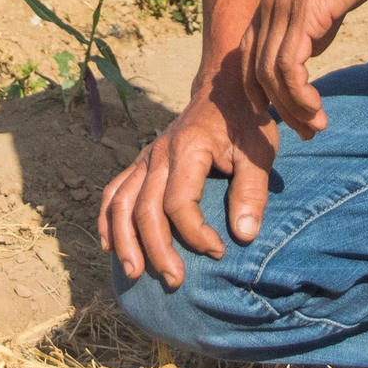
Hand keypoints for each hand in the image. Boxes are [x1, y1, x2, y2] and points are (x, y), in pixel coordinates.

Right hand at [100, 70, 278, 287]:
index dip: (195, 234)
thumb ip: (252, 191)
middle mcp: (158, 154)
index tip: (219, 251)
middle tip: (175, 281)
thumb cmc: (244, 121)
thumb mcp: (259, 151)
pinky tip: (111, 246)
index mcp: (188, 149)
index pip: (178, 203)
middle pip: (144, 208)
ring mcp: (146, 158)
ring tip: (135, 273)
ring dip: (124, 241)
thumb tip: (243, 236)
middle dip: (156, 249)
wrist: (225, 87)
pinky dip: (108, 219)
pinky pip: (113, 191)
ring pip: (120, 203)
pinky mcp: (142, 162)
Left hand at [242, 0, 367, 139]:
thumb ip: (313, 24)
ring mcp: (281, 8)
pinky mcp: (302, 16)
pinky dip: (299, 96)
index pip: (249, 50)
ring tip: (315, 126)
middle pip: (256, 68)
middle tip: (302, 129)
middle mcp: (268, 3)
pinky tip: (316, 109)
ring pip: (270, 74)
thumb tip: (309, 53)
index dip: (257, 85)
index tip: (275, 110)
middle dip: (277, 105)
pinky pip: (289, 69)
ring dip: (292, 107)